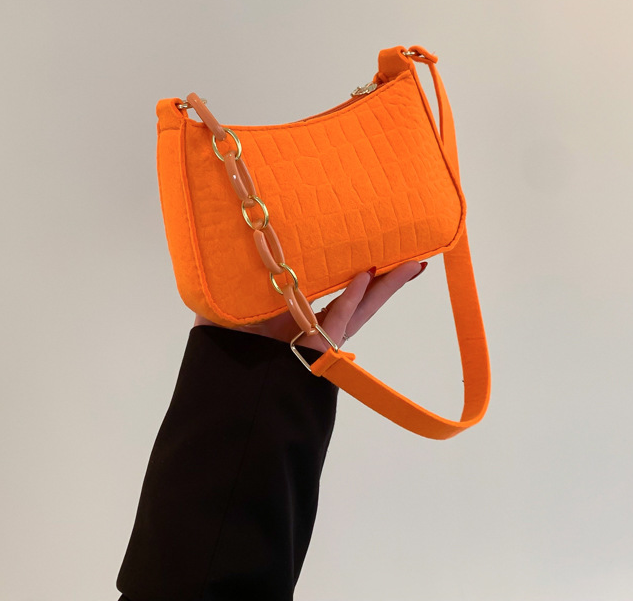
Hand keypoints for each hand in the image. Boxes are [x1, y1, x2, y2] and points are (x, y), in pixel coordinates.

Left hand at [193, 260, 427, 352]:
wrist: (222, 393)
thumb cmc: (220, 349)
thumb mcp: (226, 304)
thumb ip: (237, 275)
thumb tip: (240, 239)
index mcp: (292, 314)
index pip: (330, 287)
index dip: (350, 269)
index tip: (367, 247)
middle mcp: (309, 325)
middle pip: (355, 295)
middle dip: (384, 277)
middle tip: (410, 257)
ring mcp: (316, 337)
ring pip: (359, 307)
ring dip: (386, 285)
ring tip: (413, 265)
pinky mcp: (315, 350)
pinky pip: (338, 320)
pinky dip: (353, 298)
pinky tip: (370, 276)